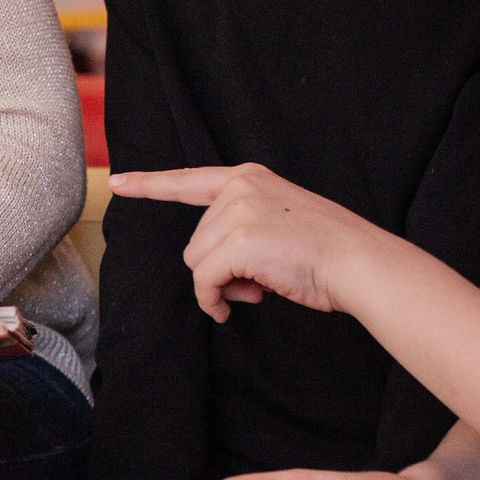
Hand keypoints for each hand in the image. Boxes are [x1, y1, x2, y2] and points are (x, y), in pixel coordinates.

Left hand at [107, 164, 381, 322]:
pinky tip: (247, 302)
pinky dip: (216, 300)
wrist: (361, 263)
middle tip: (259, 280)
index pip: (189, 180)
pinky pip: (204, 281)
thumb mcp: (279, 221)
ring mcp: (237, 211)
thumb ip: (242, 227)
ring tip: (262, 285)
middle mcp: (239, 186)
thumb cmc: (327, 253)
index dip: (150, 184)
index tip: (119, 182)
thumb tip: (211, 270)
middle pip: (195, 241)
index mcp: (249, 177)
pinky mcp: (237, 242)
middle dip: (220, 269)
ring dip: (223, 285)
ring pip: (197, 262)